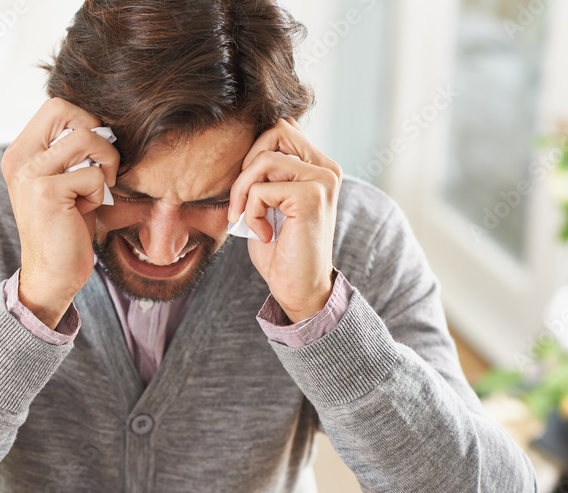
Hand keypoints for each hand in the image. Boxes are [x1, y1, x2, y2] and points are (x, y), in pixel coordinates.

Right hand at [1, 98, 119, 328]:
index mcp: (21, 152)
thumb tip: (103, 122)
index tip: (93, 154)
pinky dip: (99, 192)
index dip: (85, 121)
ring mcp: (30, 173)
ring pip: (86, 138)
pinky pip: (92, 174)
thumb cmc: (66, 227)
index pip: (57, 106)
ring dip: (104, 164)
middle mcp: (19, 158)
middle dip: (97, 137)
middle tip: (100, 168)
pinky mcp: (46, 192)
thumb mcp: (64, 181)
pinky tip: (85, 210)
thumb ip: (71, 151)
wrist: (52, 274)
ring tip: (96, 189)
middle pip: (69, 112)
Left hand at [227, 119, 341, 322]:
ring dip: (243, 192)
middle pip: (275, 131)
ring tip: (246, 219)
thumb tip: (247, 141)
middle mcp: (326, 168)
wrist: (299, 288)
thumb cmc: (280, 249)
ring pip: (263, 160)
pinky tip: (264, 235)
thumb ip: (267, 173)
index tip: (247, 189)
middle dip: (246, 165)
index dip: (254, 151)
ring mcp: (322, 180)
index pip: (283, 128)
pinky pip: (261, 189)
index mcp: (319, 166)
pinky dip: (251, 213)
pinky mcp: (311, 197)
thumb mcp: (270, 203)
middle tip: (241, 202)